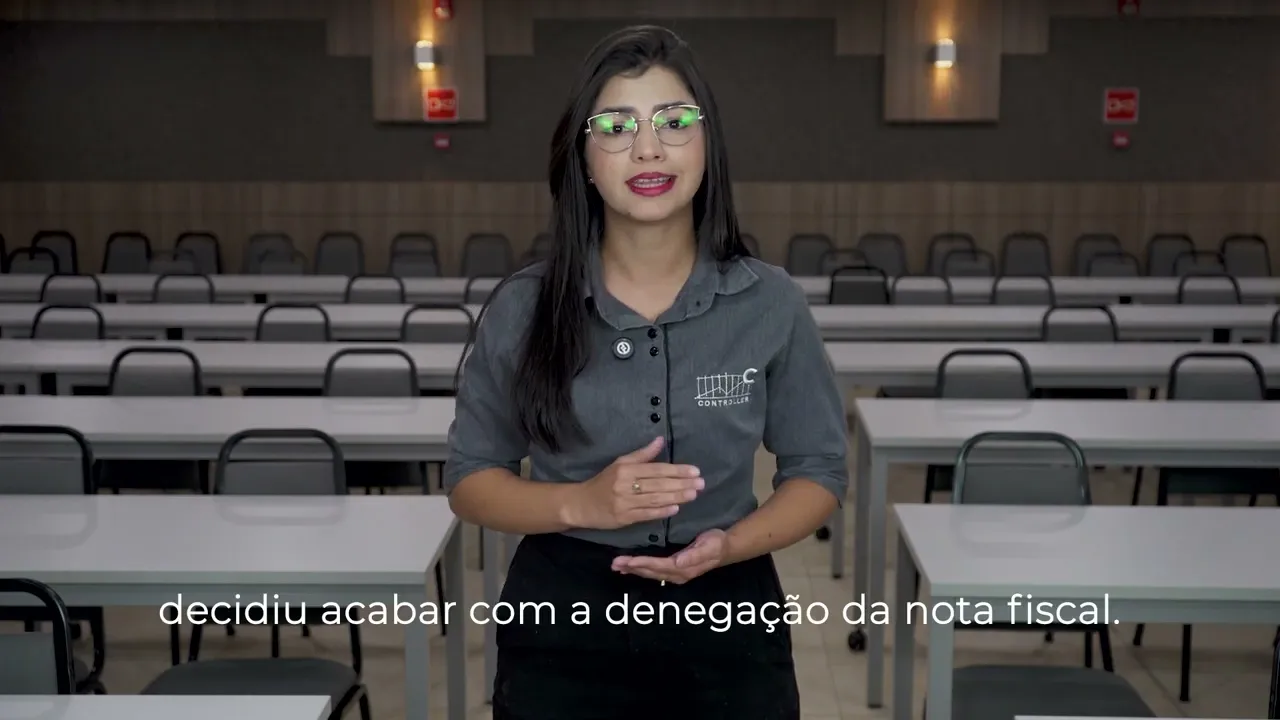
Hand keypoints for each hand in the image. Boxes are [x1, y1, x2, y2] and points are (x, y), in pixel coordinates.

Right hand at [560, 437, 703, 530]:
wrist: (581, 504)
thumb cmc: (603, 482)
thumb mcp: (620, 463)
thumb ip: (642, 454)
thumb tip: (660, 440)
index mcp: (626, 469)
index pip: (656, 469)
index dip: (677, 470)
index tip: (695, 470)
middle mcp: (625, 485)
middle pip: (659, 484)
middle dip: (682, 484)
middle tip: (701, 483)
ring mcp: (624, 503)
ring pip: (655, 499)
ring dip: (677, 497)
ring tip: (694, 494)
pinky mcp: (624, 518)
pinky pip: (646, 514)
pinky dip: (661, 512)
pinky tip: (675, 509)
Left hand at [611, 529, 728, 584]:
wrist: (725, 548)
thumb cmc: (716, 544)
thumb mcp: (709, 546)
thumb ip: (694, 555)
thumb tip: (678, 563)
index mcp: (683, 569)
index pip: (659, 566)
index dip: (643, 564)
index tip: (629, 561)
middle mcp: (677, 574)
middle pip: (651, 572)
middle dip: (632, 568)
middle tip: (615, 563)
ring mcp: (675, 573)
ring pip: (650, 573)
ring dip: (633, 570)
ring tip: (617, 566)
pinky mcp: (673, 569)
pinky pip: (653, 571)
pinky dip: (640, 569)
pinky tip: (630, 567)